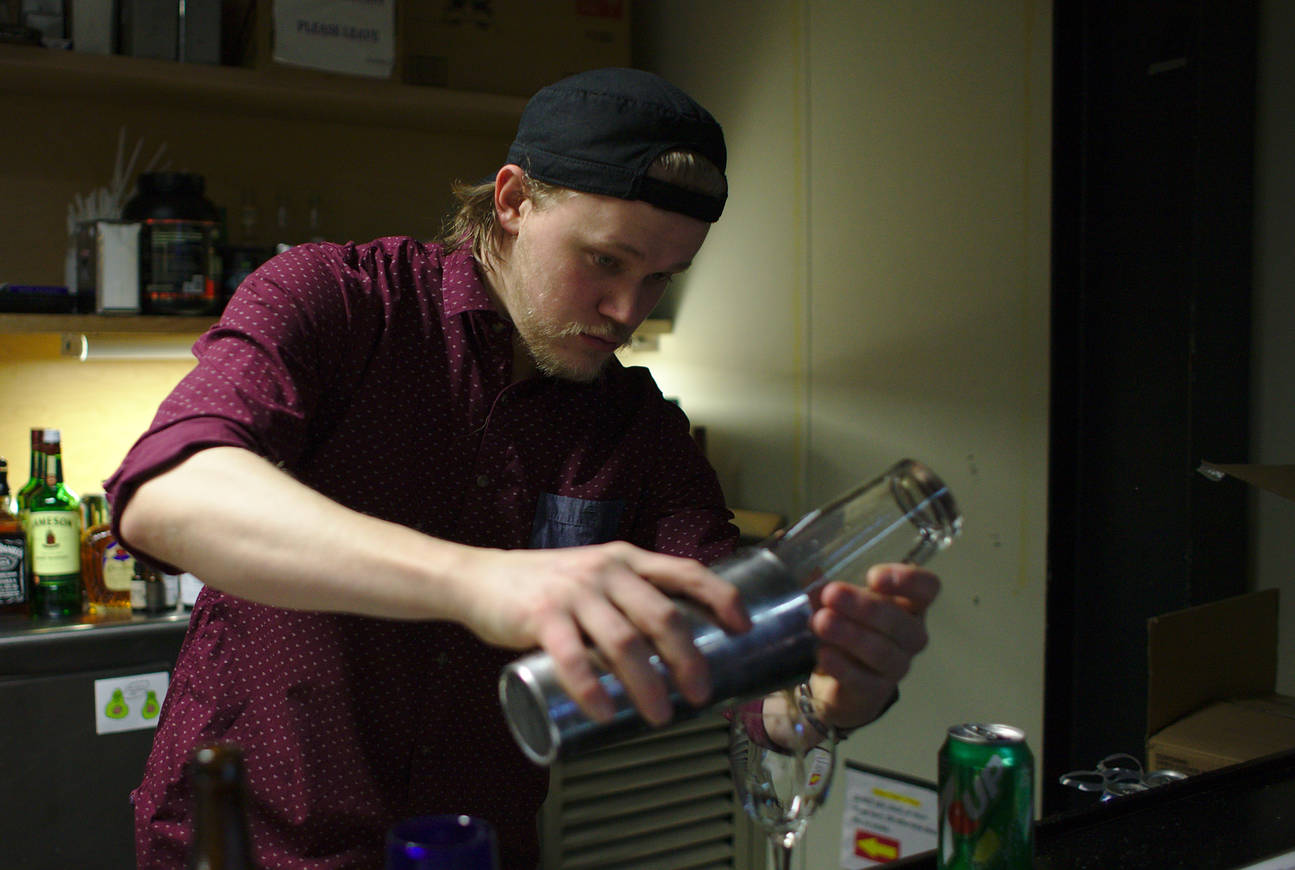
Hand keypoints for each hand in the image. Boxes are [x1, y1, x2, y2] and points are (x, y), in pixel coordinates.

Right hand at [459, 541, 749, 726]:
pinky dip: (593, 689)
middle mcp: (606, 570)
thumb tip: (675, 647)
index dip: (721, 597)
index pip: (686, 571)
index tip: (744, 627)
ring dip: (647, 684)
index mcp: (626, 559)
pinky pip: (574, 658)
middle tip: (701, 695)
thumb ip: (629, 599)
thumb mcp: (595, 576)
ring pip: (624, 642)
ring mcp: (573, 592)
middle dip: (689, 660)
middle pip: (663, 615)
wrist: (479, 579)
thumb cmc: (545, 585)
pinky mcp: (541, 616)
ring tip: (661, 717)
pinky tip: (606, 714)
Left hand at [803, 563, 939, 730]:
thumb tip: (813, 576)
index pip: (927, 588)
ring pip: (882, 652)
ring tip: (821, 622)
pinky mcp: (875, 692)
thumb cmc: (847, 627)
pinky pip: (863, 680)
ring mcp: (896, 666)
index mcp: (909, 605)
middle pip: (901, 622)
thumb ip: (826, 589)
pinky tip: (824, 654)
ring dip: (850, 635)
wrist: (837, 680)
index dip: (908, 580)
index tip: (873, 577)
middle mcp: (910, 636)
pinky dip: (841, 666)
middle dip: (865, 607)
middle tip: (831, 594)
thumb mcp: (837, 603)